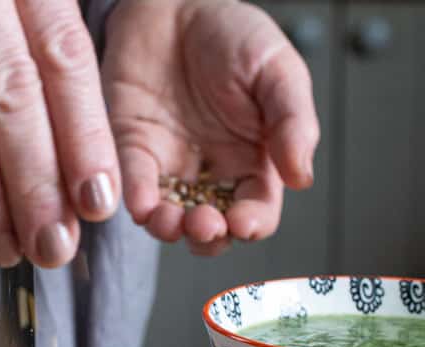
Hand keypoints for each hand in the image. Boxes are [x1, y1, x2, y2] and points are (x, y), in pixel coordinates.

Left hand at [102, 0, 319, 255]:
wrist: (173, 5)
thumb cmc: (230, 34)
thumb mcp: (276, 70)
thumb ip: (292, 121)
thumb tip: (301, 177)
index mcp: (251, 160)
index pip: (255, 210)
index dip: (251, 224)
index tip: (243, 222)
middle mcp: (210, 173)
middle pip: (211, 228)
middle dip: (208, 236)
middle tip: (205, 224)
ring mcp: (170, 167)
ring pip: (170, 219)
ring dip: (170, 230)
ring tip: (172, 221)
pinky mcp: (133, 154)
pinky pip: (134, 188)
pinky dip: (137, 203)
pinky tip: (144, 206)